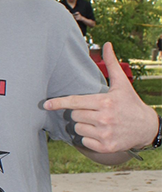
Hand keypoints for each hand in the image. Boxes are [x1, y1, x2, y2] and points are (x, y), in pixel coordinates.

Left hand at [43, 42, 157, 152]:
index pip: (76, 102)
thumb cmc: (130, 103)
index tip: (46, 105)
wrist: (146, 127)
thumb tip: (106, 44)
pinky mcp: (105, 147)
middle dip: (80, 113)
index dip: (59, 103)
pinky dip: (89, 138)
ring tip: (99, 122)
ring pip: (78, 128)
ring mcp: (105, 133)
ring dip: (84, 125)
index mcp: (105, 102)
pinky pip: (84, 140)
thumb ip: (111, 64)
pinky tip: (101, 133)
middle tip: (94, 112)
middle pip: (74, 115)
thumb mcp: (121, 84)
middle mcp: (104, 118)